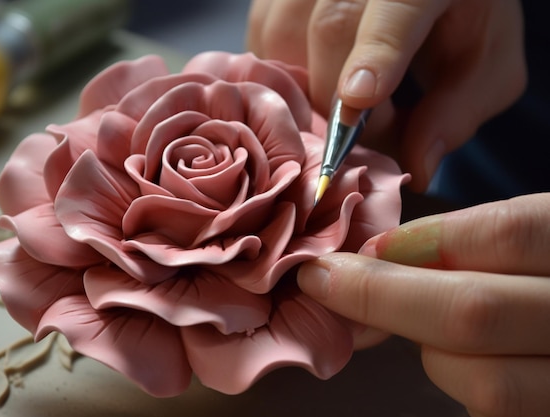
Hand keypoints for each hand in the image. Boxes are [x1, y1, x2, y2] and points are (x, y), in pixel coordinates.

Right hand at [246, 0, 526, 190]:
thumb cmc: (461, 18)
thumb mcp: (484, 65)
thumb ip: (455, 115)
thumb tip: (415, 167)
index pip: (396, 8)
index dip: (375, 55)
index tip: (358, 103)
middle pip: (329, 27)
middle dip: (342, 101)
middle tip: (373, 132)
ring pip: (282, 34)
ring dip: (306, 90)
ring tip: (344, 107)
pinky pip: (260, 39)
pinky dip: (282, 77)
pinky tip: (312, 85)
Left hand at [297, 193, 549, 416]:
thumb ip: (489, 239)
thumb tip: (386, 254)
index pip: (508, 233)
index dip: (421, 239)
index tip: (361, 245)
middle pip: (475, 312)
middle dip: (383, 295)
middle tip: (326, 281)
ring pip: (483, 382)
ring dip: (427, 350)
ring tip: (414, 324)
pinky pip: (499, 413)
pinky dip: (460, 382)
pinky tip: (453, 357)